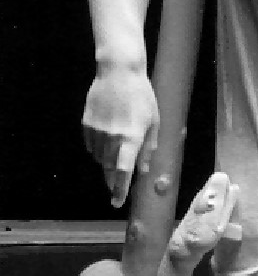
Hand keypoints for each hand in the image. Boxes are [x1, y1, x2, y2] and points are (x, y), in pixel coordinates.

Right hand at [82, 67, 159, 207]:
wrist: (118, 72)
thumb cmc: (142, 96)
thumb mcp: (153, 121)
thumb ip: (148, 147)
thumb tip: (143, 170)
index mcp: (132, 138)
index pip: (124, 171)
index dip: (120, 190)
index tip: (116, 203)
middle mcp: (113, 138)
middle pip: (110, 169)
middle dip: (113, 182)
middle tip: (115, 189)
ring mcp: (97, 131)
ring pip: (100, 158)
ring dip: (107, 163)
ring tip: (116, 153)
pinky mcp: (86, 125)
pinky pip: (91, 146)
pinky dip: (98, 149)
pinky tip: (106, 139)